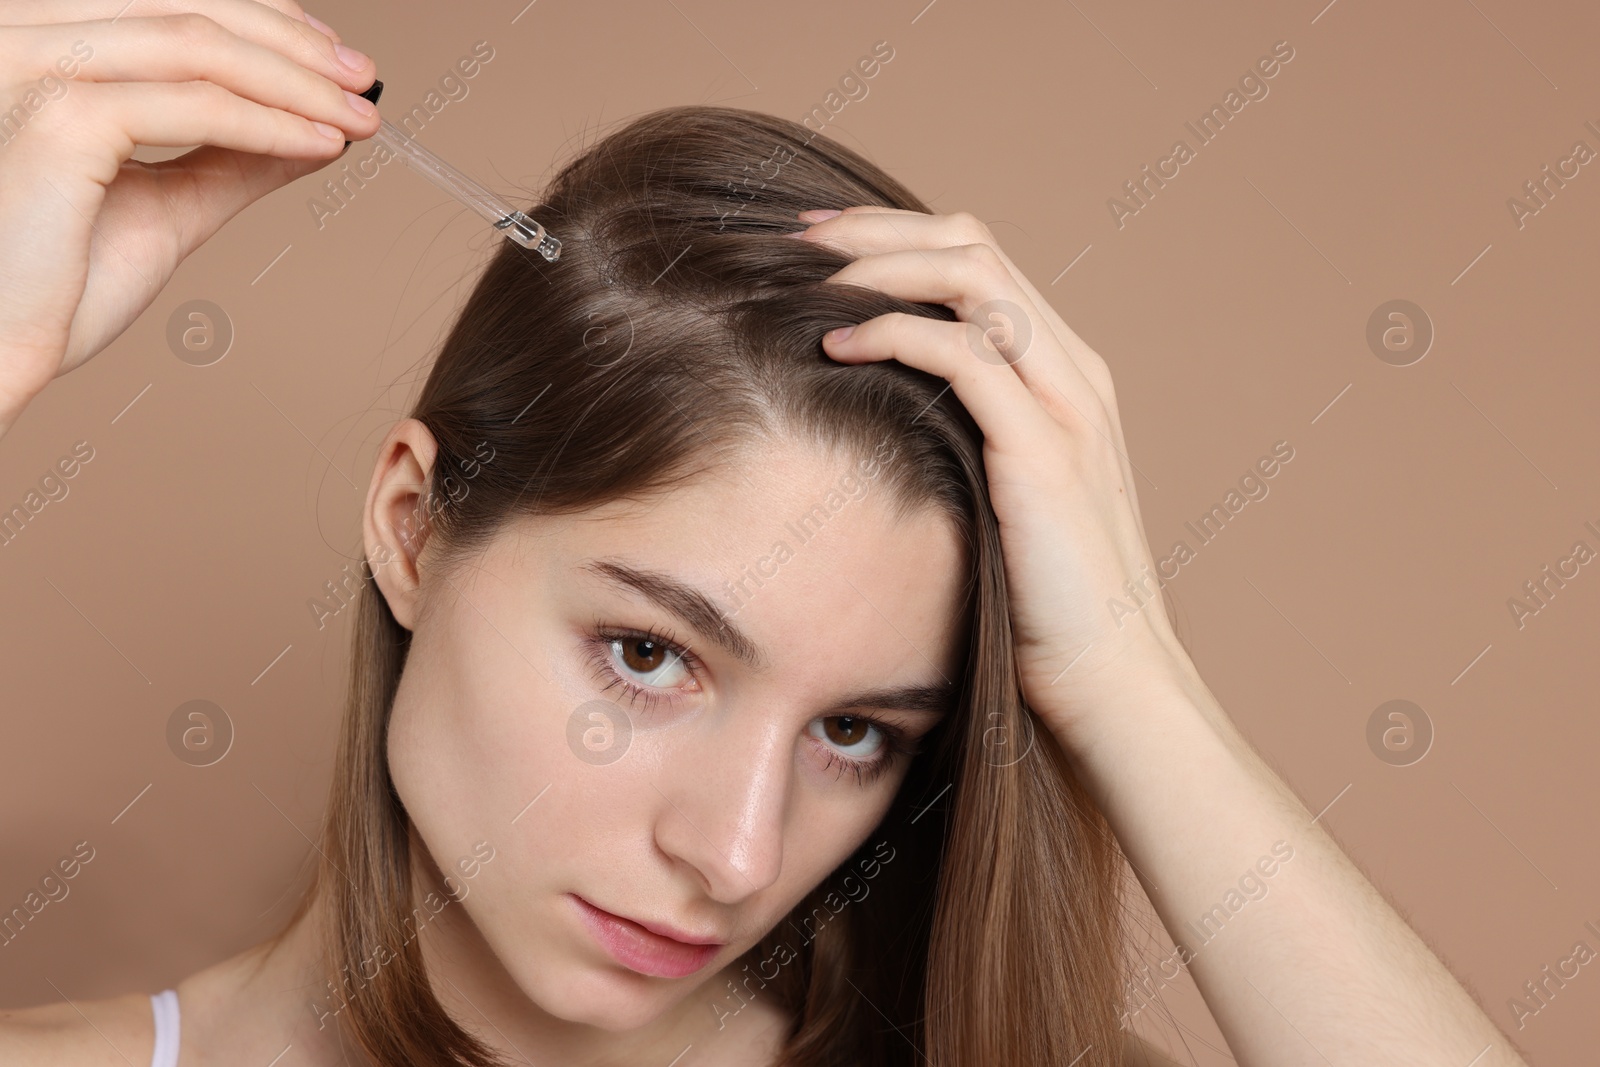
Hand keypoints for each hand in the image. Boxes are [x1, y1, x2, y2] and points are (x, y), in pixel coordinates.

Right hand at [0, 0, 380, 437]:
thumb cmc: (50, 289)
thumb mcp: (163, 205)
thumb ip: (230, 160)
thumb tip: (315, 130)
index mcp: (39, 42)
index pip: (167, 2)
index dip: (263, 20)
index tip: (333, 58)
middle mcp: (25, 35)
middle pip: (189, 9)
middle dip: (293, 45)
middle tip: (364, 82)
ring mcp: (34, 67)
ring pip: (200, 47)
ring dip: (298, 83)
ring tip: (359, 117)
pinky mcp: (60, 118)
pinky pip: (195, 107)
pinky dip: (272, 124)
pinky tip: (322, 144)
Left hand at [793, 206, 1197, 749]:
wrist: (1108, 678)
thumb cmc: (1041, 602)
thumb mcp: (998, 499)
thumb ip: (962, 440)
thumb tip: (879, 412)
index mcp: (1066, 377)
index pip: (981, 264)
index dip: (897, 239)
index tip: (819, 246)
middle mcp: (1075, 373)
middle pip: (974, 247)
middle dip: (879, 230)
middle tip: (798, 236)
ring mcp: (1069, 406)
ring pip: (975, 278)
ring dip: (882, 264)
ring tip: (808, 274)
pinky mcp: (1046, 453)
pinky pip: (968, 354)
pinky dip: (896, 332)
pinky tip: (837, 345)